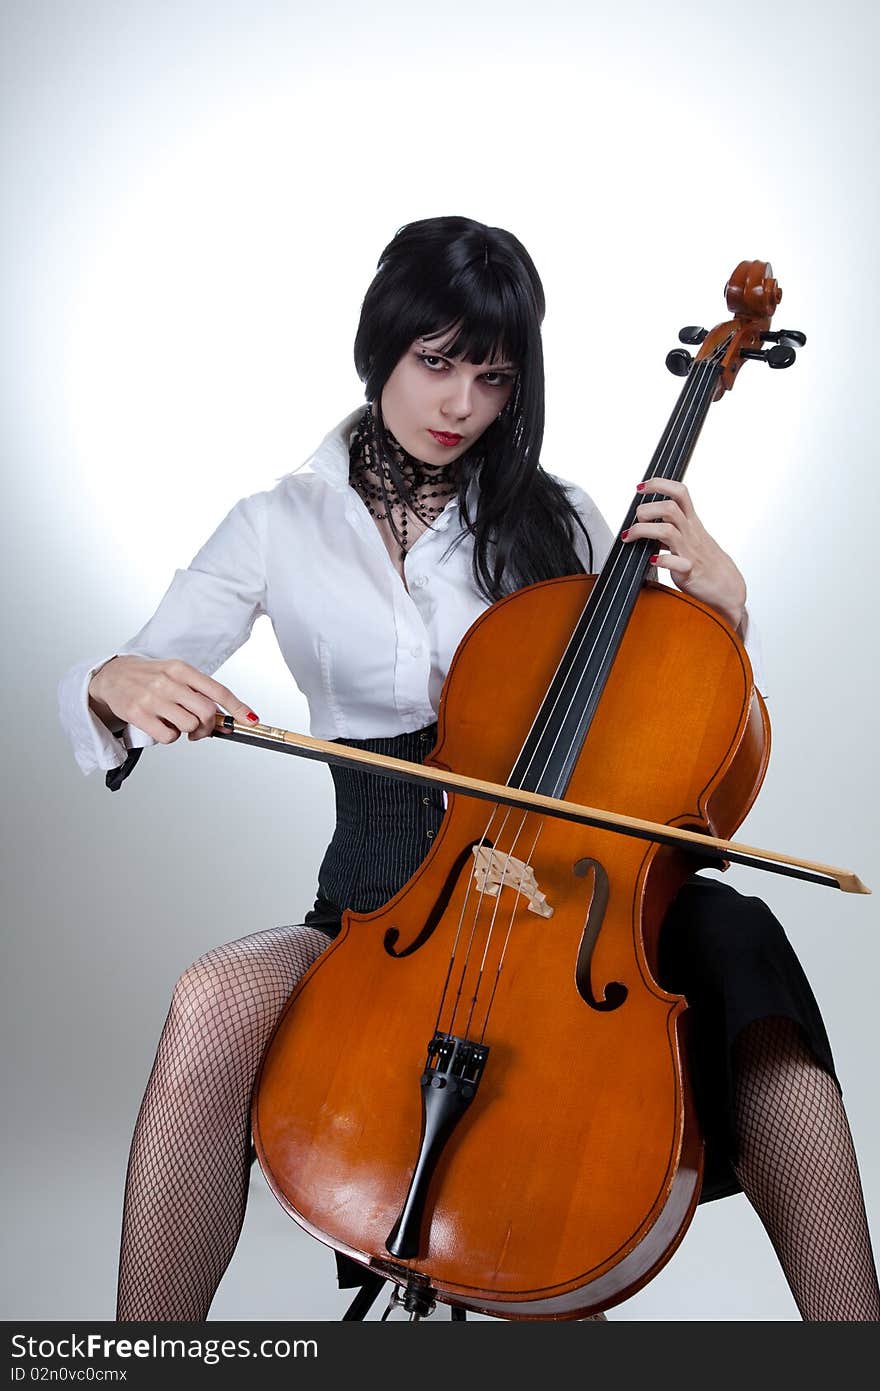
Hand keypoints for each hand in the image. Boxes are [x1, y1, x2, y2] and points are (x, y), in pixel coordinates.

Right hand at [87, 655, 258, 743]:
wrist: (111, 676)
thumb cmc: (149, 676)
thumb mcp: (176, 675)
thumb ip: (199, 693)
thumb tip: (227, 719)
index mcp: (181, 669)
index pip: (217, 690)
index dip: (237, 707)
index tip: (251, 720)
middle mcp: (168, 681)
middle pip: (206, 712)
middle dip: (209, 726)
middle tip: (201, 728)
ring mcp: (153, 698)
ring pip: (189, 726)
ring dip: (188, 731)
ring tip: (176, 723)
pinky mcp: (139, 714)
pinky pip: (169, 737)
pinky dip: (171, 737)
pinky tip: (162, 726)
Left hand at [621, 477, 746, 629]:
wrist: (727, 589)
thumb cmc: (706, 563)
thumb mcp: (690, 538)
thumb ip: (672, 527)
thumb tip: (647, 521)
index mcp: (692, 523)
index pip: (680, 493)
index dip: (659, 484)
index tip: (641, 486)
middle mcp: (690, 533)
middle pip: (670, 508)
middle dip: (647, 508)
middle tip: (637, 518)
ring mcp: (689, 551)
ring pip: (667, 531)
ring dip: (644, 530)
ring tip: (632, 536)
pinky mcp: (688, 571)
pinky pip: (675, 563)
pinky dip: (661, 560)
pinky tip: (652, 560)